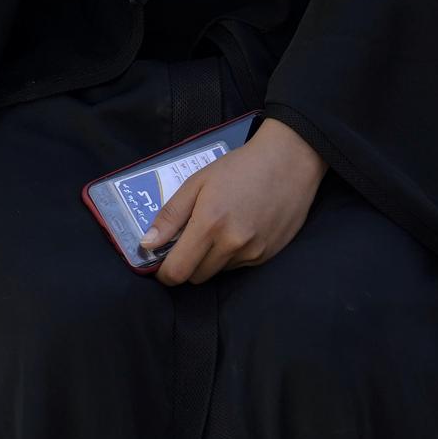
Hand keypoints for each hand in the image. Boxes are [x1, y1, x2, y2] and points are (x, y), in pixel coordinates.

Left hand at [142, 120, 325, 285]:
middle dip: (186, 263)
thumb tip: (147, 244)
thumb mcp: (198, 182)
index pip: (177, 272)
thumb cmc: (239, 167)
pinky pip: (239, 266)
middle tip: (190, 238)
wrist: (289, 161)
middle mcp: (231, 244)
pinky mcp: (267, 255)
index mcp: (209, 224)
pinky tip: (239, 229)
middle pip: (196, 277)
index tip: (161, 262)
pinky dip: (231, 255)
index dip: (164, 272)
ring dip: (210, 259)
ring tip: (219, 229)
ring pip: (217, 272)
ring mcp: (252, 253)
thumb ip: (170, 215)